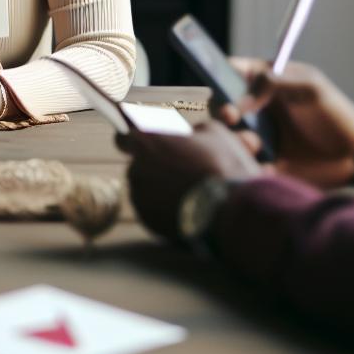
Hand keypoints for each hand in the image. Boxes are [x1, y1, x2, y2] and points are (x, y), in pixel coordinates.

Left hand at [117, 123, 263, 242]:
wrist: (230, 210)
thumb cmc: (222, 165)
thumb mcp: (214, 132)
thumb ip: (192, 131)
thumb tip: (191, 136)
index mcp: (146, 142)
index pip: (123, 138)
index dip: (135, 141)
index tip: (146, 144)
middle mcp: (135, 169)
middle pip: (140, 166)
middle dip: (157, 167)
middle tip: (183, 170)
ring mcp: (140, 198)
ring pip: (147, 189)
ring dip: (162, 189)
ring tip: (190, 191)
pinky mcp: (148, 221)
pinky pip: (154, 209)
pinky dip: (166, 208)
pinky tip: (189, 207)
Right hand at [225, 59, 353, 190]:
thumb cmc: (336, 113)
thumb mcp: (309, 87)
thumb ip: (274, 83)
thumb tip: (240, 100)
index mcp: (266, 82)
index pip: (231, 72)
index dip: (219, 76)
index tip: (222, 88)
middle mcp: (257, 108)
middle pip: (222, 106)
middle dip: (222, 112)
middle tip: (232, 118)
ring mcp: (260, 135)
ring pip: (229, 137)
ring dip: (236, 140)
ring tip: (255, 146)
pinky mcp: (264, 161)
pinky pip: (245, 164)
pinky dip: (250, 165)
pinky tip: (268, 167)